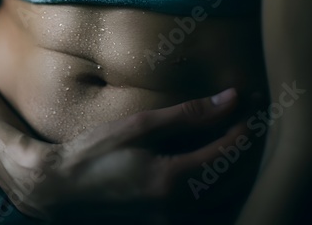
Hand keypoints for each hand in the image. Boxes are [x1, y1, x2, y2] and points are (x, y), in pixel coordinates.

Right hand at [0, 88, 253, 221]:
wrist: (59, 188)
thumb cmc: (94, 151)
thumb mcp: (140, 125)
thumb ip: (188, 114)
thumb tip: (230, 99)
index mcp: (173, 180)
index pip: (227, 154)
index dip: (243, 130)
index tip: (251, 108)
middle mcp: (179, 207)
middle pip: (235, 181)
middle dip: (248, 151)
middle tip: (252, 123)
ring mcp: (173, 222)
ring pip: (227, 200)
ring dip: (239, 173)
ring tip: (239, 145)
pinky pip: (208, 211)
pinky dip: (221, 191)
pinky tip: (215, 171)